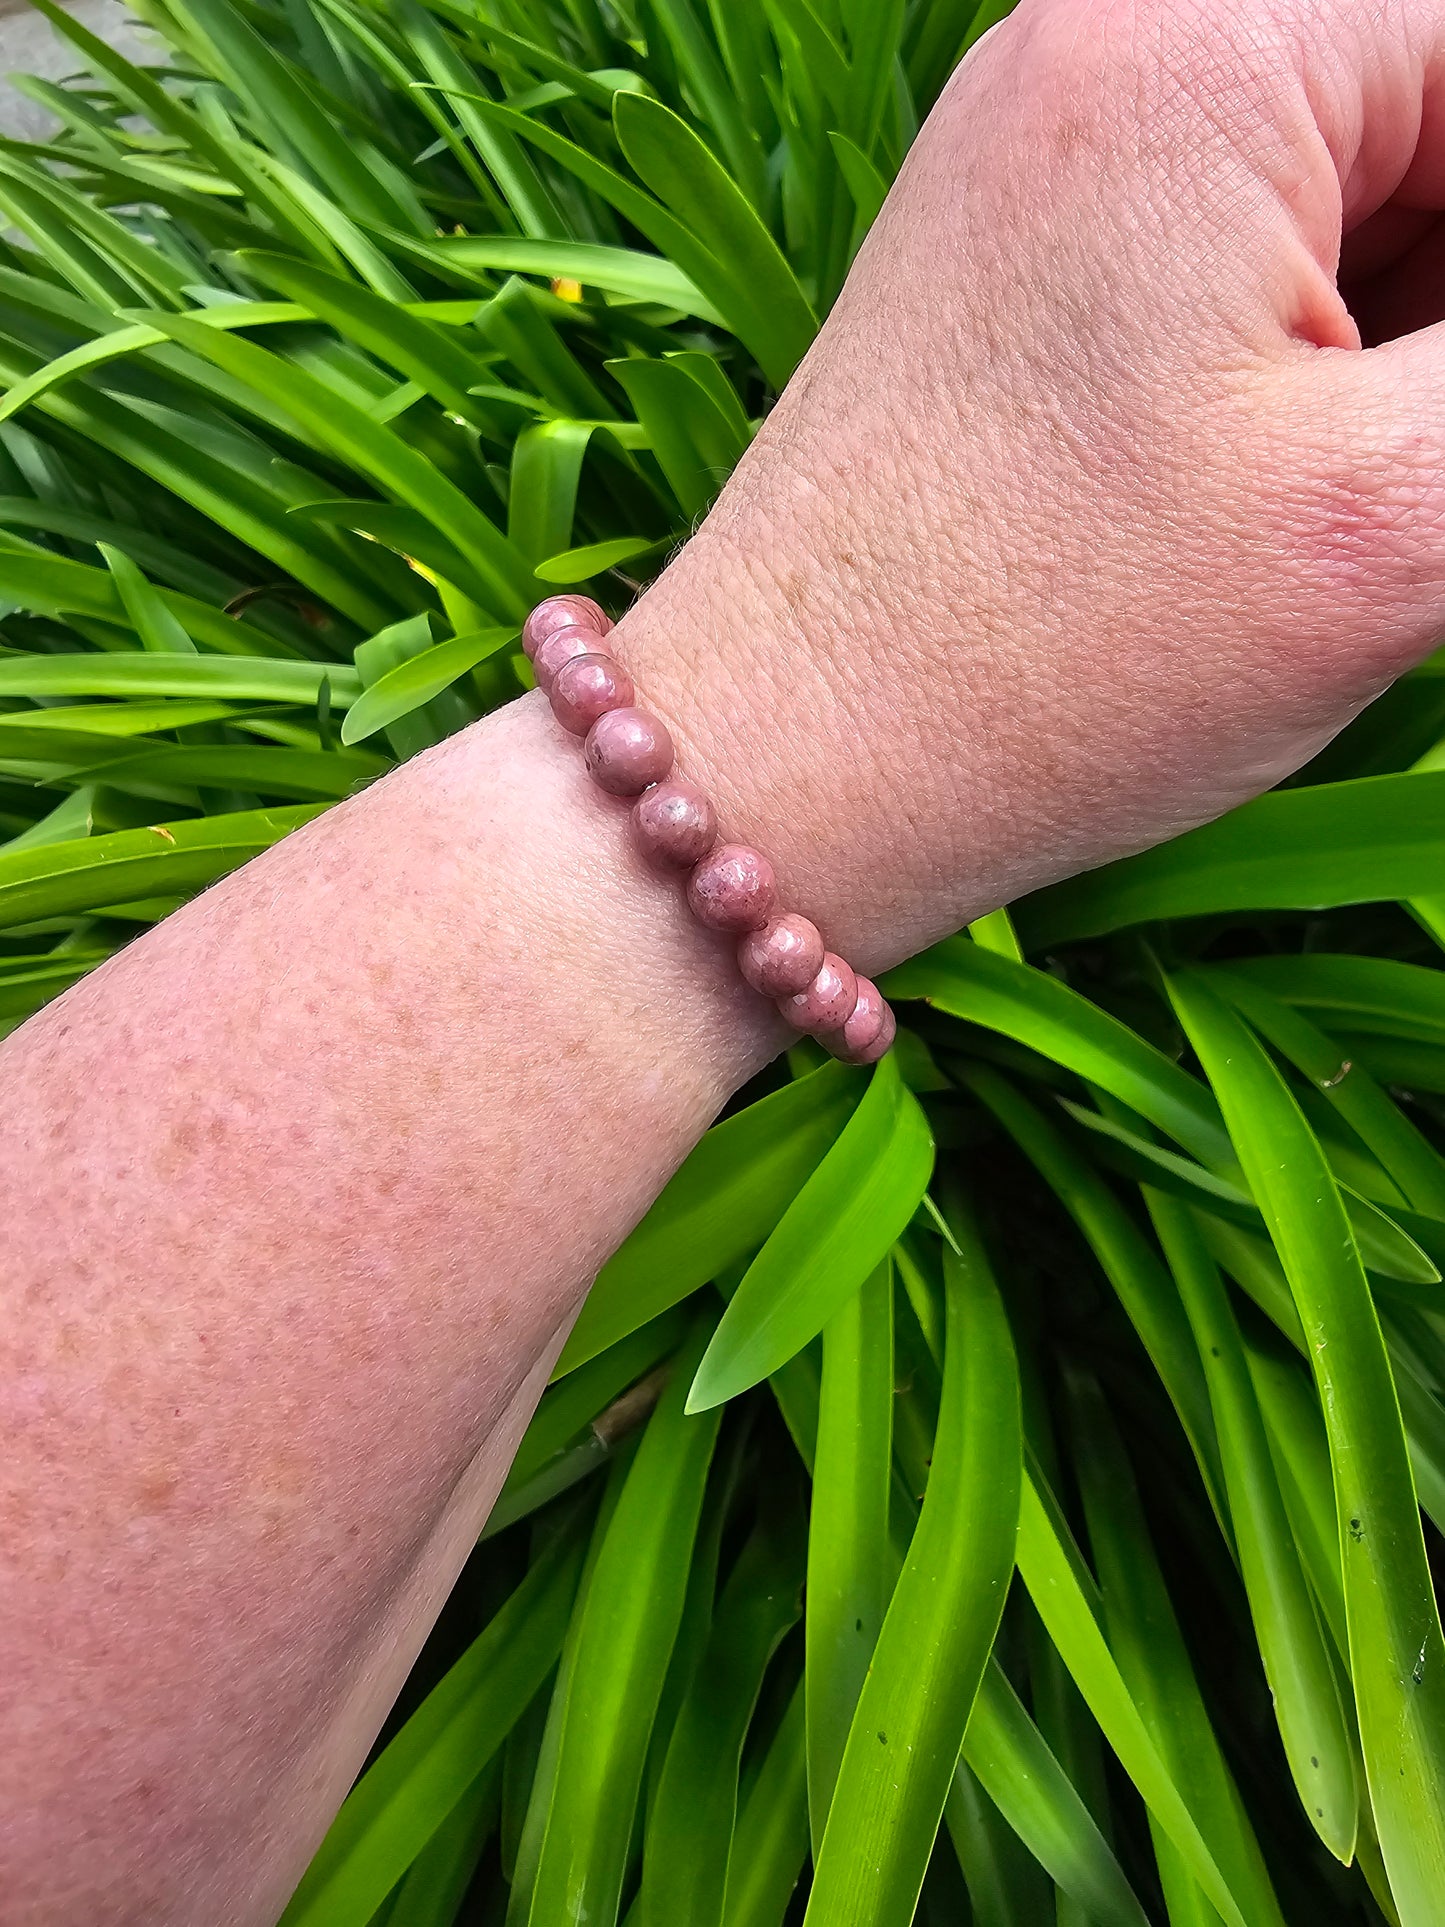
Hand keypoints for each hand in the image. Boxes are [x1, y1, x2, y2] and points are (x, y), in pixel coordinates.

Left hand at [619, 0, 1444, 972]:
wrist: (782, 770)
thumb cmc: (1053, 660)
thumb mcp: (1399, 516)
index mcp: (1204, 37)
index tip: (1427, 458)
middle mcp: (1109, 43)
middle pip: (1429, 119)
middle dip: (1438, 333)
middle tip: (1394, 502)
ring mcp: (1055, 150)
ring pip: (1360, 197)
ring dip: (1401, 355)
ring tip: (1324, 522)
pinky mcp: (1029, 260)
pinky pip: (1256, 257)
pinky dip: (1323, 367)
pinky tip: (1280, 504)